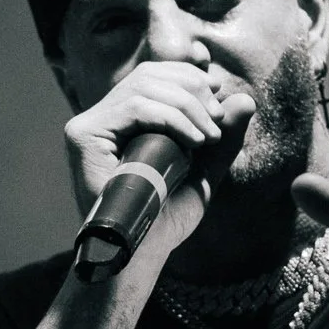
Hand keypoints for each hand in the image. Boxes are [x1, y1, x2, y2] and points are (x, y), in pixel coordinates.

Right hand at [64, 61, 255, 250]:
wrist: (142, 253)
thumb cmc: (166, 218)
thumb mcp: (204, 172)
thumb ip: (223, 138)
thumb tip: (246, 99)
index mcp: (124, 120)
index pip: (155, 76)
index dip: (190, 77)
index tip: (219, 98)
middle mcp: (102, 118)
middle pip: (150, 75)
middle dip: (193, 91)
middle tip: (217, 122)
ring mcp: (88, 125)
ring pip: (144, 87)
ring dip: (187, 106)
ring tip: (208, 137)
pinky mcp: (83, 136)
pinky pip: (134, 108)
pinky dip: (171, 117)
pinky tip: (194, 140)